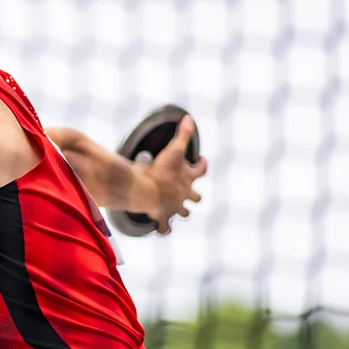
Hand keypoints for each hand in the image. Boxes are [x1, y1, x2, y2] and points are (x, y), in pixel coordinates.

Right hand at [140, 115, 207, 234]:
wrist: (146, 190)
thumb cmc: (160, 171)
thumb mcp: (174, 149)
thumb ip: (182, 133)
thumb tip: (189, 117)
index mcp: (189, 178)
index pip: (202, 170)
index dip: (203, 164)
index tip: (202, 159)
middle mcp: (185, 194)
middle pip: (196, 197)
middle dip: (194, 195)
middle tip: (192, 193)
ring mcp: (174, 207)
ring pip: (183, 213)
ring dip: (182, 211)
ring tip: (180, 211)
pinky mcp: (162, 216)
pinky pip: (165, 226)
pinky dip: (164, 229)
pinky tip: (164, 231)